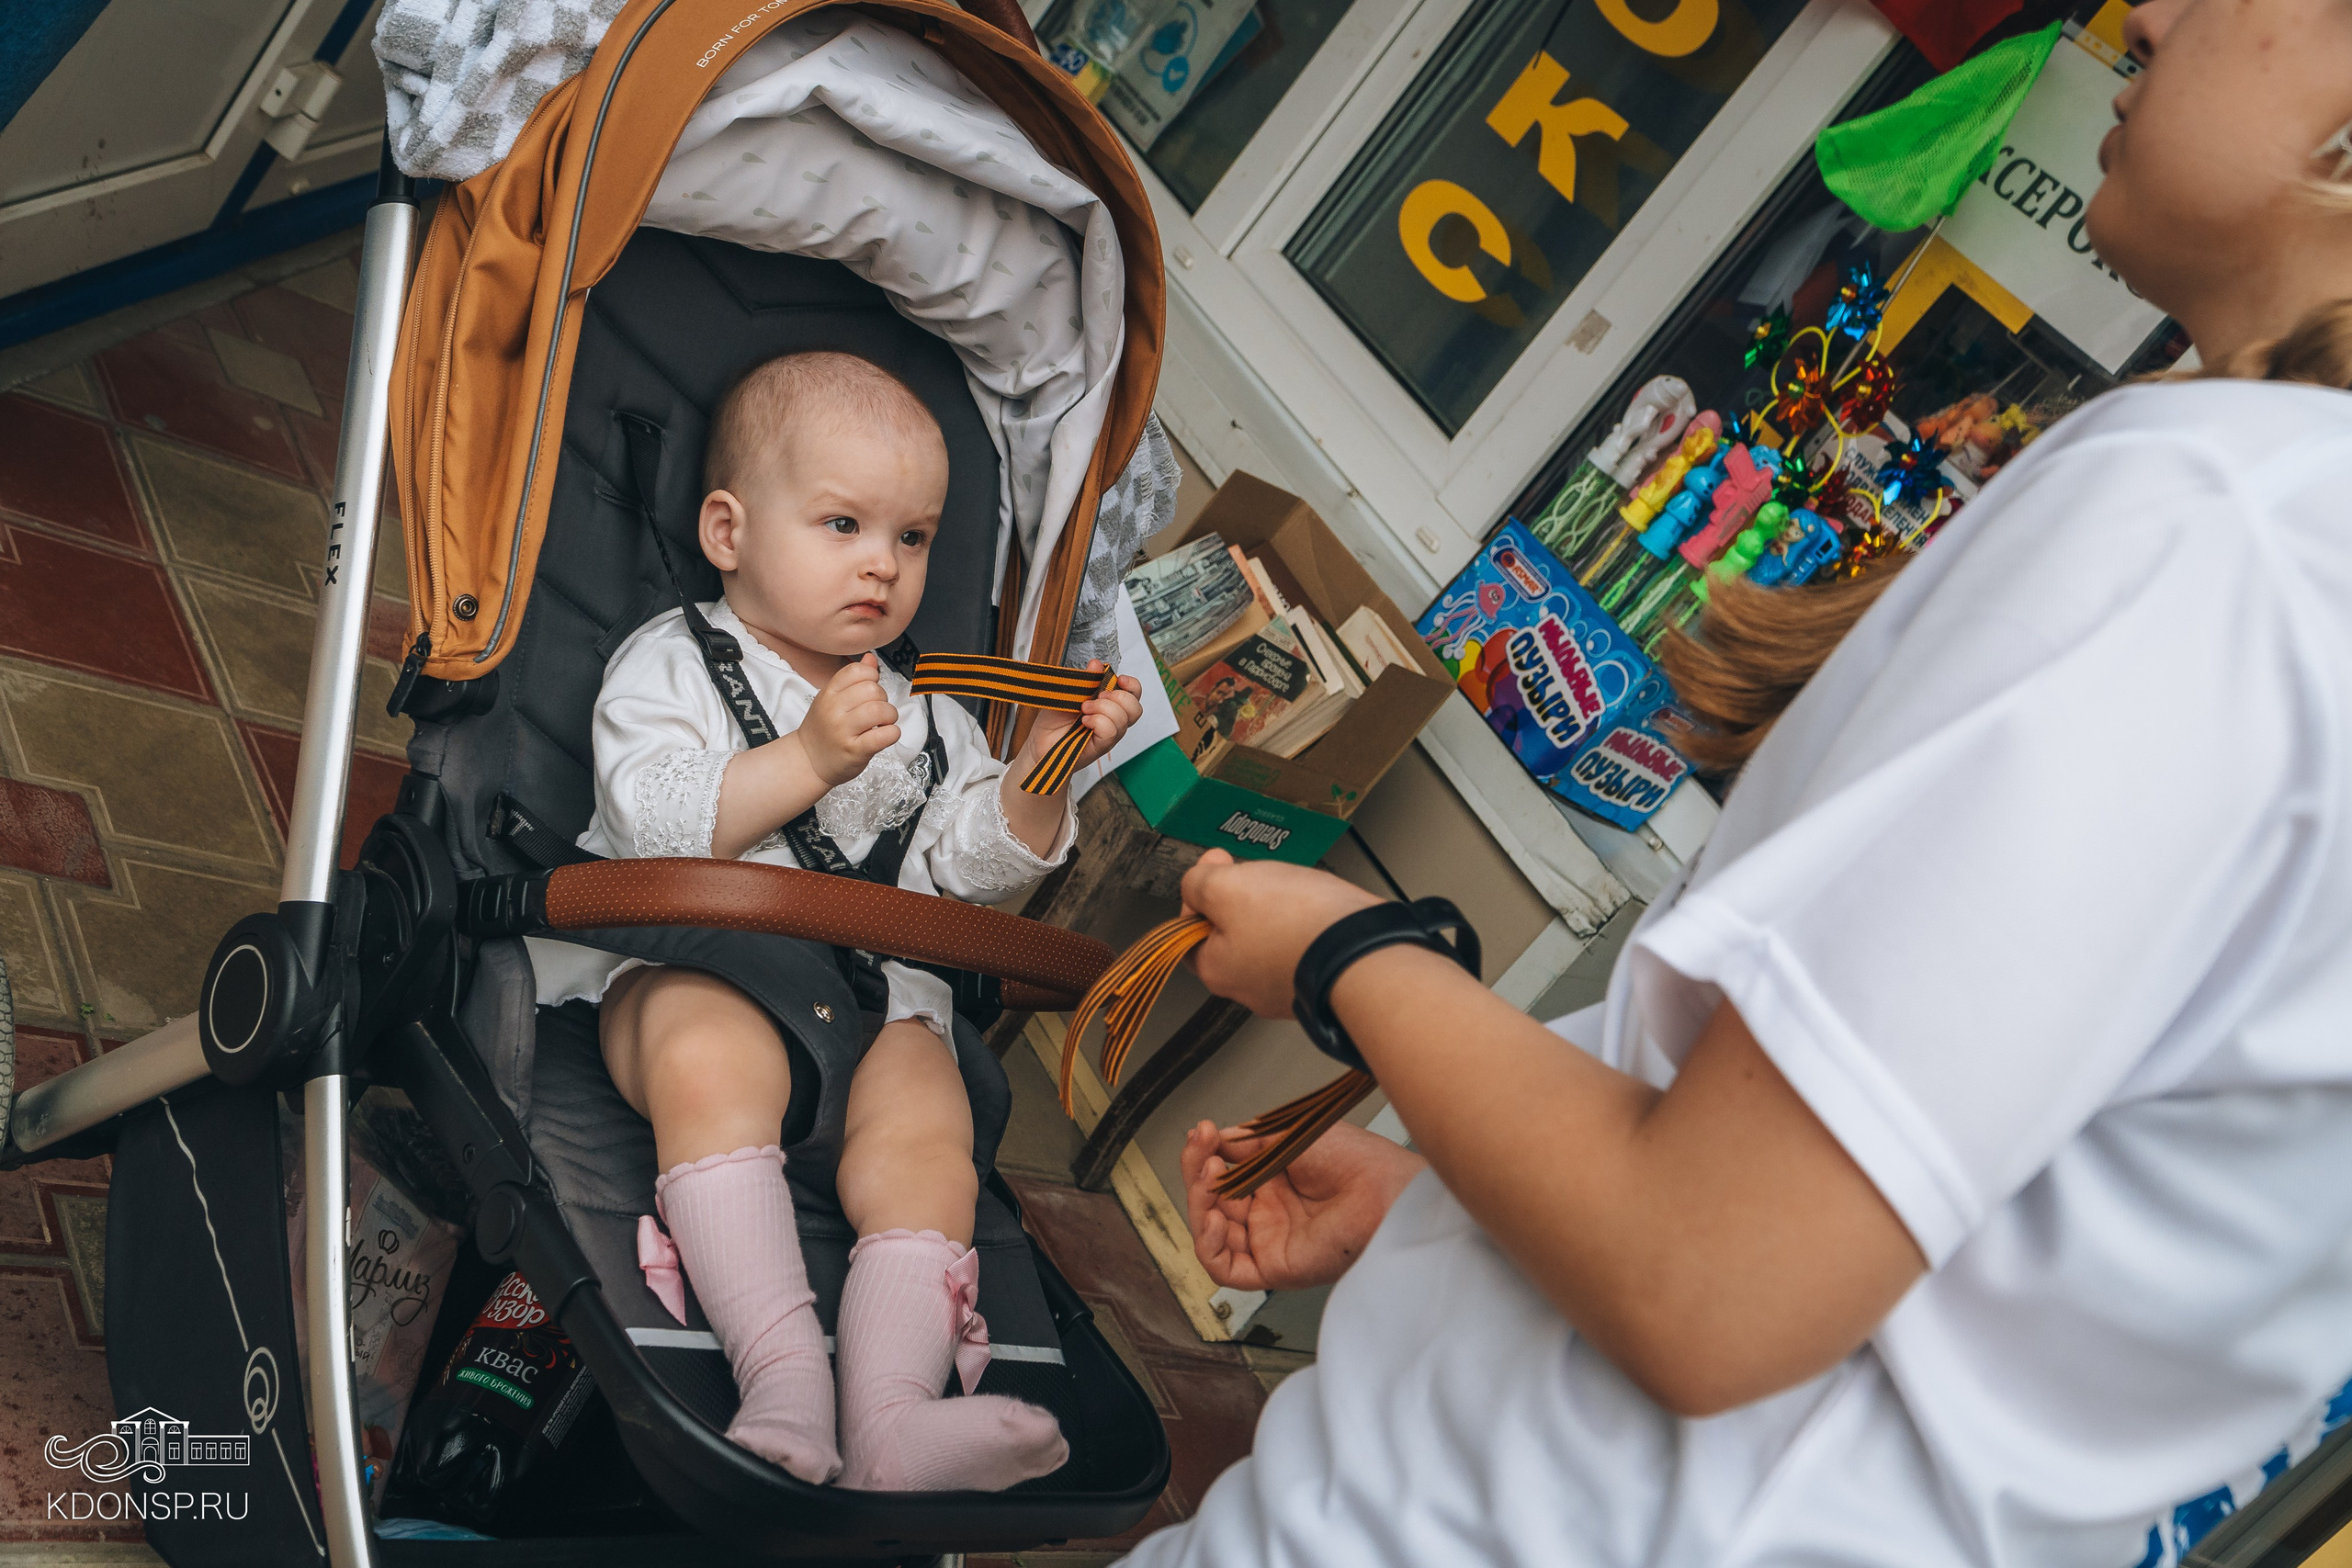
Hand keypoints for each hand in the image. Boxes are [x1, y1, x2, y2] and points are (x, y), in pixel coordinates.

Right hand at [798, 653, 901, 786]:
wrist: (808, 761)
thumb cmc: (823, 730)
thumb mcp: (831, 699)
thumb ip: (852, 679)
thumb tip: (871, 658)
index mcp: (829, 693)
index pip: (857, 671)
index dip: (872, 677)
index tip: (870, 691)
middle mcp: (834, 710)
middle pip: (872, 689)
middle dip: (883, 699)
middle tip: (877, 711)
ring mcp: (843, 731)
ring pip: (880, 710)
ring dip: (890, 716)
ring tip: (882, 723)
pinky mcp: (855, 750)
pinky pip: (885, 735)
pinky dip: (892, 733)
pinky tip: (885, 735)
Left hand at [1018, 662, 1143, 772]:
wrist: (1039, 740)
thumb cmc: (1054, 719)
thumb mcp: (1069, 692)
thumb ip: (1085, 679)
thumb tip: (1096, 663)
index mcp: (1110, 704)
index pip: (1134, 694)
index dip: (1132, 685)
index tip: (1120, 679)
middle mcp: (1114, 721)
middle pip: (1135, 709)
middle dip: (1118, 696)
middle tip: (1096, 696)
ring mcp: (1109, 736)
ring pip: (1123, 719)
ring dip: (1103, 708)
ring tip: (1084, 709)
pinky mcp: (1100, 747)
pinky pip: (1110, 731)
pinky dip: (1097, 721)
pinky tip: (1084, 721)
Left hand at [1179, 850, 1382, 1016]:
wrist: (1364, 949)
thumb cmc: (1298, 925)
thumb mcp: (1227, 886)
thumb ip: (1199, 883)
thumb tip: (1195, 882)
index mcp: (1216, 969)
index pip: (1188, 930)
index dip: (1200, 892)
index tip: (1217, 868)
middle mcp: (1248, 988)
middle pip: (1230, 933)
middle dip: (1243, 899)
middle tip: (1262, 879)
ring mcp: (1285, 988)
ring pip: (1268, 938)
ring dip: (1278, 911)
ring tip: (1296, 892)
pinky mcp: (1318, 981)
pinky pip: (1301, 947)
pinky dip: (1307, 926)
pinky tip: (1318, 909)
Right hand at [1180, 1118, 1425, 1291]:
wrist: (1383, 1190)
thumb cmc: (1356, 1161)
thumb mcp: (1289, 1136)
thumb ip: (1247, 1141)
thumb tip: (1216, 1139)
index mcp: (1274, 1180)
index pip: (1222, 1173)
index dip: (1205, 1155)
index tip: (1202, 1133)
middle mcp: (1269, 1212)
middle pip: (1210, 1202)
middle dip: (1198, 1174)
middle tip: (1203, 1150)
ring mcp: (1269, 1240)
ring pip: (1211, 1234)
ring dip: (1199, 1205)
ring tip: (1210, 1176)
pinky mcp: (1274, 1267)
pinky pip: (1225, 1268)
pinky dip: (1209, 1245)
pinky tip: (1213, 1217)